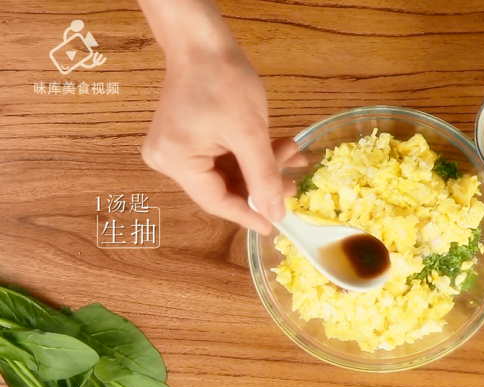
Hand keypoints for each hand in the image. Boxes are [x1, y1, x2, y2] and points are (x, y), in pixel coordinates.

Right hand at [141, 47, 306, 234]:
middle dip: (262, 183)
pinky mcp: (187, 138)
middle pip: (223, 187)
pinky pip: (223, 157)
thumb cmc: (223, 80)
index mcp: (176, 161)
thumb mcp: (250, 134)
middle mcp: (168, 160)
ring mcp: (176, 148)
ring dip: (261, 166)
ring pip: (228, 172)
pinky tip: (279, 148)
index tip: (276, 226)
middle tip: (293, 182)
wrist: (203, 42)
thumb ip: (264, 177)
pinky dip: (251, 154)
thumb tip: (276, 214)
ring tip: (291, 156)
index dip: (250, 215)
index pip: (217, 202)